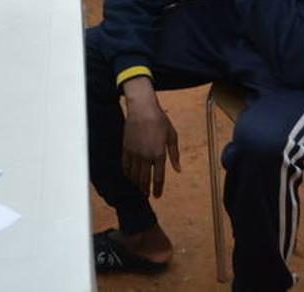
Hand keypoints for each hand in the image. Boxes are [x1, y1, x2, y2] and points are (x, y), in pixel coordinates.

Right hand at [120, 81, 180, 196]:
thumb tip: (178, 169)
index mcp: (159, 154)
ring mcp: (135, 152)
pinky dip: (127, 173)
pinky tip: (129, 176)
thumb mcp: (172, 136)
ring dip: (136, 183)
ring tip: (139, 187)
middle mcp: (146, 156)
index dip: (157, 189)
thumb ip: (175, 154)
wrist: (142, 108)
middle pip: (144, 179)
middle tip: (146, 194)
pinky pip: (125, 165)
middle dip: (146, 189)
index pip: (158, 178)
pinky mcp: (126, 148)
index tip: (157, 195)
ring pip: (134, 174)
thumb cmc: (160, 120)